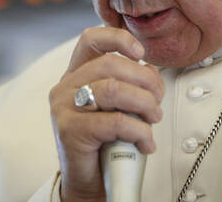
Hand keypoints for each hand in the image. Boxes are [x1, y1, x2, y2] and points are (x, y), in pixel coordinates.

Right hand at [49, 26, 164, 200]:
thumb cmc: (106, 141)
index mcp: (77, 74)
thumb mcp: (119, 106)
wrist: (89, 182)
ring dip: (144, 103)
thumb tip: (150, 71)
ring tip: (154, 118)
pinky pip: (114, 121)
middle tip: (157, 100)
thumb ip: (131, 83)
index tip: (141, 53)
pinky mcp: (69, 130)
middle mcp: (66, 87)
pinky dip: (139, 130)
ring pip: (113, 89)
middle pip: (110, 64)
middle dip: (144, 79)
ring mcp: (64, 108)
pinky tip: (146, 142)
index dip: (118, 38)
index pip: (91, 39)